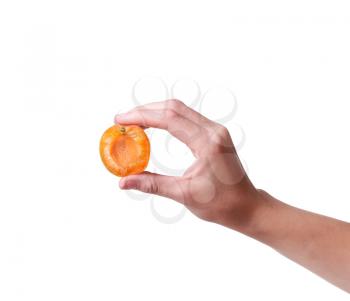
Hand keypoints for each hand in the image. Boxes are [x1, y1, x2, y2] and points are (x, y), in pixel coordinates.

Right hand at [115, 99, 259, 227]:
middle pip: (174, 108)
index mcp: (207, 143)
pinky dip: (168, 118)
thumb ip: (152, 184)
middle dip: (146, 110)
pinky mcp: (215, 134)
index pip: (169, 119)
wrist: (247, 206)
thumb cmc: (221, 204)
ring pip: (181, 110)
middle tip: (124, 120)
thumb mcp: (184, 194)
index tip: (121, 120)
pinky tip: (155, 126)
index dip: (142, 116)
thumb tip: (124, 181)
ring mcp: (216, 130)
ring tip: (135, 122)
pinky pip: (188, 118)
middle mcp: (214, 131)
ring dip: (156, 112)